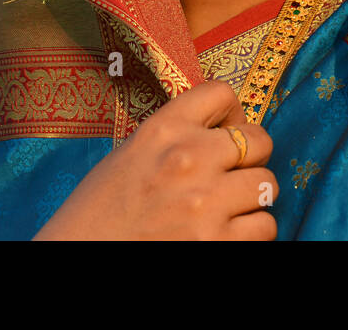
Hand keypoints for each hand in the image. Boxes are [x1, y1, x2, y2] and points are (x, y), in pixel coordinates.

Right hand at [32, 80, 277, 239]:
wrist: (80, 254)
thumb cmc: (100, 210)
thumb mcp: (131, 154)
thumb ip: (175, 138)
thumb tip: (221, 135)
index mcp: (162, 129)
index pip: (222, 93)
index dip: (232, 113)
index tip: (225, 131)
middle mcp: (188, 158)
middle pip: (259, 140)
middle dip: (250, 158)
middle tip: (232, 174)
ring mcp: (206, 202)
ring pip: (267, 184)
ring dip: (252, 197)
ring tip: (229, 207)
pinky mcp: (217, 242)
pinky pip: (266, 225)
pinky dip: (252, 231)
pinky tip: (228, 232)